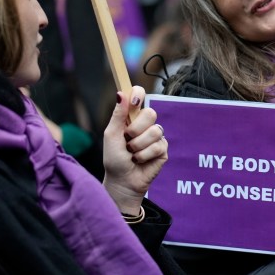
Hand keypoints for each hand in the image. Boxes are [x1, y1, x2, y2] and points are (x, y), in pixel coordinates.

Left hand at [103, 86, 167, 213]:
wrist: (121, 180)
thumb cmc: (114, 159)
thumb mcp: (111, 135)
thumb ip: (118, 115)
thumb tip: (121, 93)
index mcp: (131, 117)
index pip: (139, 96)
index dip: (139, 94)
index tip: (135, 100)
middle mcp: (145, 124)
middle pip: (151, 113)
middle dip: (136, 129)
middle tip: (127, 139)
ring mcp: (156, 137)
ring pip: (155, 131)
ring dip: (139, 145)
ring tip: (132, 153)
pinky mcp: (163, 150)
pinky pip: (158, 146)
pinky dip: (144, 155)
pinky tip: (140, 160)